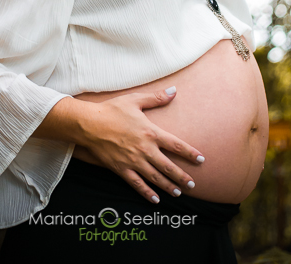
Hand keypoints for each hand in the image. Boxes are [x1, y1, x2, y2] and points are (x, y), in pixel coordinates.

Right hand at [79, 87, 204, 203]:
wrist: (89, 124)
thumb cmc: (112, 109)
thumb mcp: (135, 100)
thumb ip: (156, 98)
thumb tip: (174, 91)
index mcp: (151, 132)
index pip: (176, 145)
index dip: (190, 153)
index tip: (201, 159)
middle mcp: (145, 149)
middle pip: (168, 166)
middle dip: (182, 177)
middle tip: (193, 185)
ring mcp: (133, 161)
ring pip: (155, 178)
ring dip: (168, 186)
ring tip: (178, 193)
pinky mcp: (121, 169)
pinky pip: (137, 184)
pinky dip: (147, 193)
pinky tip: (155, 200)